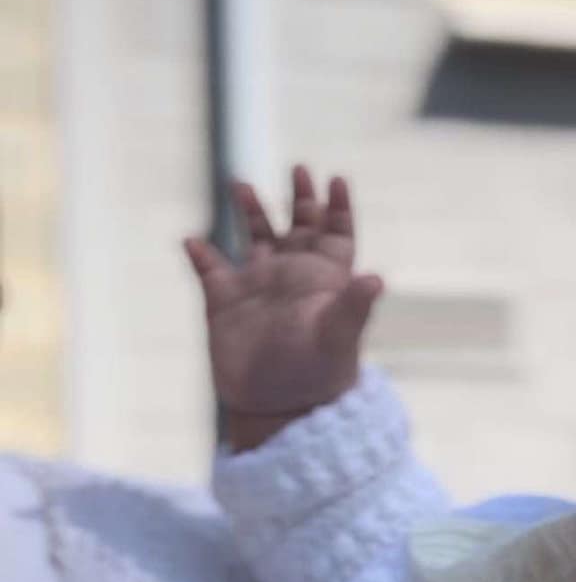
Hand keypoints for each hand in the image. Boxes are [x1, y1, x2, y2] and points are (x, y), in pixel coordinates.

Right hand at [185, 166, 382, 450]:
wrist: (279, 411)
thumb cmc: (317, 377)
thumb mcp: (339, 339)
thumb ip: (355, 306)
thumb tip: (376, 279)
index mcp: (324, 280)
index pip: (336, 233)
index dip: (337, 206)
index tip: (336, 180)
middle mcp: (292, 277)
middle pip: (299, 225)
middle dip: (300, 197)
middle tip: (299, 170)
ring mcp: (257, 286)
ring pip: (254, 237)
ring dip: (249, 210)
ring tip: (241, 184)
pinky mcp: (223, 302)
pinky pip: (209, 268)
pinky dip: (199, 253)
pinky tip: (192, 241)